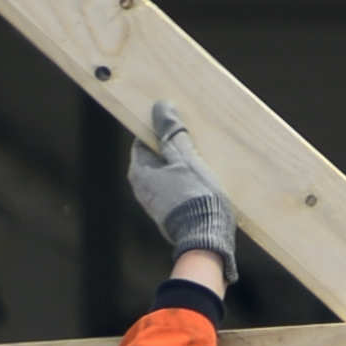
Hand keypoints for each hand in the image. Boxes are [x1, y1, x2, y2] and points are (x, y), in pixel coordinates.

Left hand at [124, 107, 233, 268]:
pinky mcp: (170, 213)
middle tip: (195, 136)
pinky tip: (204, 176)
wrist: (206, 239)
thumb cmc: (194, 195)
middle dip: (174, 145)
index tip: (177, 120)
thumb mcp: (185, 157)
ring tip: (204, 155)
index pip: (144, 139)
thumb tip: (161, 107)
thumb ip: (172, 132)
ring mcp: (155, 202)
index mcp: (139, 171)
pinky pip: (176, 188)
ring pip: (168, 172)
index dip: (160, 127)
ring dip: (183, 163)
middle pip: (157, 156)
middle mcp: (142, 188)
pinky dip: (187, 179)